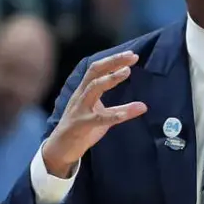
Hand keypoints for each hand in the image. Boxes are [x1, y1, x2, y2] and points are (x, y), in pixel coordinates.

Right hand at [42, 51, 146, 176]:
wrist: (60, 149)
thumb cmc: (82, 129)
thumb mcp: (102, 116)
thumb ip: (120, 109)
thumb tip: (143, 106)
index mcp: (84, 91)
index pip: (98, 69)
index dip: (113, 60)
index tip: (132, 55)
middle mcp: (81, 96)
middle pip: (95, 72)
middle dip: (113, 61)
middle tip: (132, 56)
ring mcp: (79, 109)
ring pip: (93, 88)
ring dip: (110, 79)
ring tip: (126, 72)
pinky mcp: (80, 125)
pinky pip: (98, 118)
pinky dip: (114, 114)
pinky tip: (127, 113)